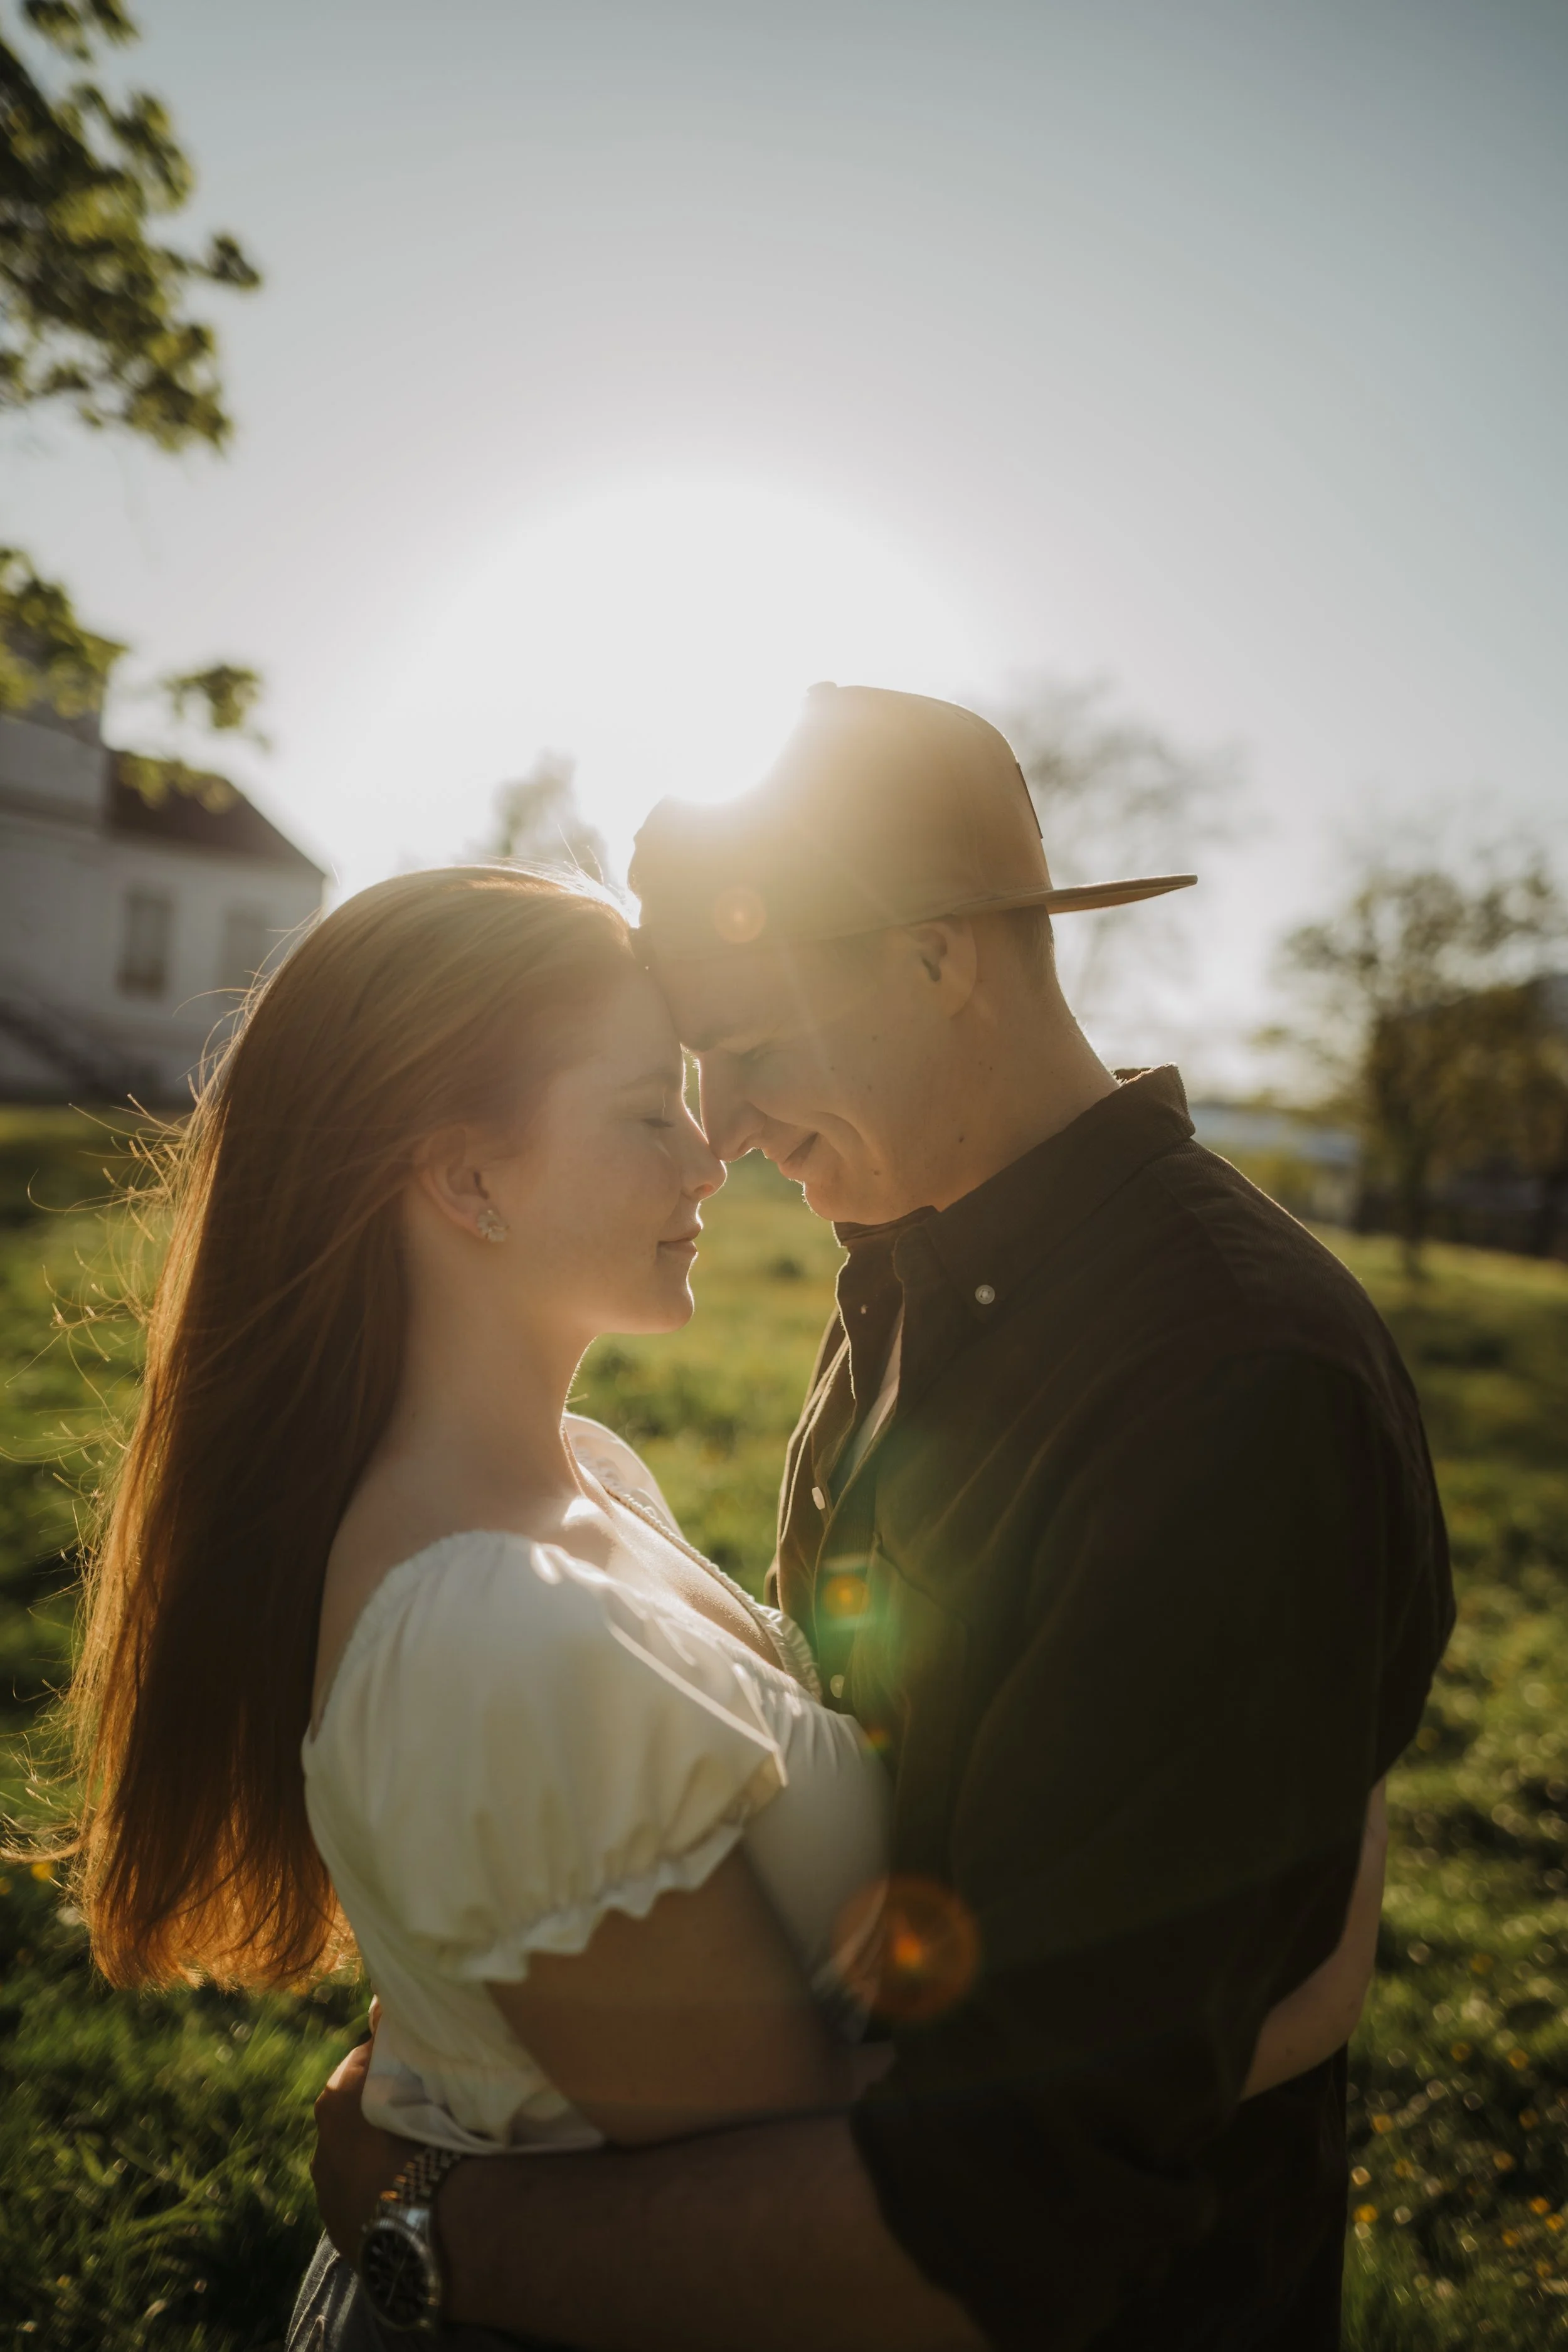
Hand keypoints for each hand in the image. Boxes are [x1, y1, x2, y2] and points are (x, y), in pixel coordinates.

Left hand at [311, 2023, 409, 2256]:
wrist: (424, 2225)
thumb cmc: (428, 2135)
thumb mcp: (412, 2075)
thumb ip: (390, 2036)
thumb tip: (378, 1996)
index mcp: (336, 2098)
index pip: (366, 2061)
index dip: (396, 2062)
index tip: (423, 2068)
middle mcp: (321, 2144)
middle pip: (358, 2112)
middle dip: (383, 2109)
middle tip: (426, 2112)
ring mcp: (328, 2194)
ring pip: (357, 2159)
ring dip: (379, 2154)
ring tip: (421, 2157)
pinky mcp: (340, 2234)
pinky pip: (363, 2199)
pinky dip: (380, 2193)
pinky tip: (410, 2194)